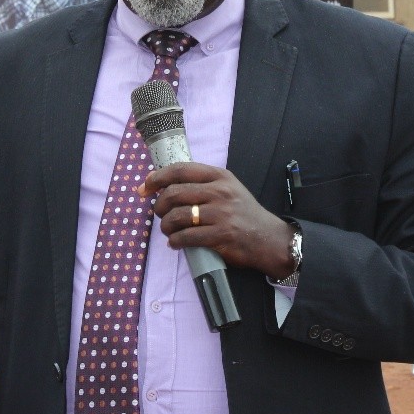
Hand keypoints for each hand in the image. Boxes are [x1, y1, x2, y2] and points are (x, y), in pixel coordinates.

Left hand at [139, 162, 295, 278]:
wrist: (268, 238)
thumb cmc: (243, 213)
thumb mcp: (228, 188)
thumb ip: (202, 184)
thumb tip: (165, 187)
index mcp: (219, 176)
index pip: (180, 170)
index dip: (158, 177)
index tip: (145, 186)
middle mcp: (219, 192)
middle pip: (174, 193)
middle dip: (159, 205)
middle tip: (159, 213)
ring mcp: (221, 214)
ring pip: (177, 216)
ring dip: (165, 225)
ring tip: (168, 230)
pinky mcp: (220, 236)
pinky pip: (186, 237)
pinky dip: (175, 241)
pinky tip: (176, 243)